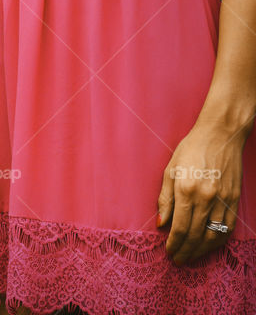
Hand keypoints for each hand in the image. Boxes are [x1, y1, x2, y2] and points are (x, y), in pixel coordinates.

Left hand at [157, 121, 245, 264]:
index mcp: (186, 190)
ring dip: (202, 250)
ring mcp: (223, 200)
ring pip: (213, 235)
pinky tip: (209, 245)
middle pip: (195, 235)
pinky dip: (218, 240)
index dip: (174, 243)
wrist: (220, 136)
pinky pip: (227, 228)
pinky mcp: (234, 199)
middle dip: (186, 251)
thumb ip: (165, 199)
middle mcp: (206, 198)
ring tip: (192, 256)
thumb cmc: (190, 150)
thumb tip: (161, 224)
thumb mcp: (170, 170)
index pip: (179, 227)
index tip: (169, 252)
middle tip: (179, 260)